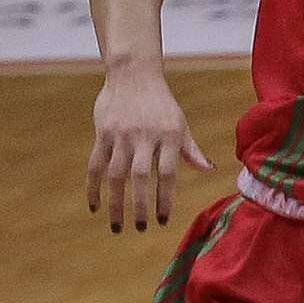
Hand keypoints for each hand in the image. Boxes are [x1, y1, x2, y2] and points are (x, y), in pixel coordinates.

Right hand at [87, 68, 213, 232]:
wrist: (133, 74)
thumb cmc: (161, 104)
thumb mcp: (180, 124)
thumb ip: (191, 150)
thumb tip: (209, 170)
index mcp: (169, 136)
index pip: (168, 173)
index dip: (165, 198)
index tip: (163, 220)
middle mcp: (145, 136)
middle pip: (141, 176)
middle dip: (141, 205)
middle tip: (142, 228)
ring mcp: (122, 135)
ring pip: (116, 174)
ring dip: (116, 203)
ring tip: (118, 226)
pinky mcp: (103, 133)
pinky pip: (95, 164)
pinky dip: (94, 187)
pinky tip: (95, 206)